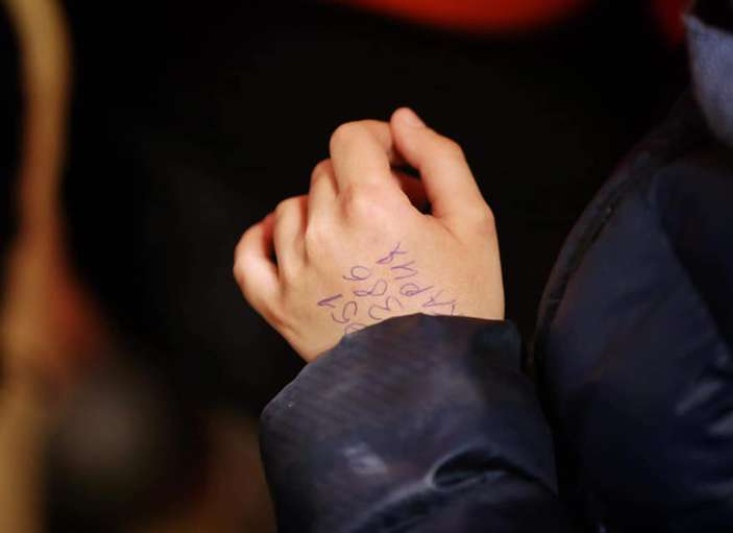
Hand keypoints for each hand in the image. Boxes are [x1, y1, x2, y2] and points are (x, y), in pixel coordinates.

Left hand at [233, 108, 503, 361]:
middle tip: (399, 215)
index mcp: (371, 207)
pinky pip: (249, 258)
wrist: (435, 390)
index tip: (401, 167)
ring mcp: (295, 273)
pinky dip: (262, 239)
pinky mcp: (279, 309)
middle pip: (327, 173)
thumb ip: (440, 159)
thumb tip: (402, 121)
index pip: (352, 138)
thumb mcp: (474, 225)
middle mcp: (323, 234)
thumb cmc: (461, 308)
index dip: (380, 142)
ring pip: (293, 208)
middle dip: (363, 181)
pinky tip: (285, 237)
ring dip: (325, 211)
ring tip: (362, 242)